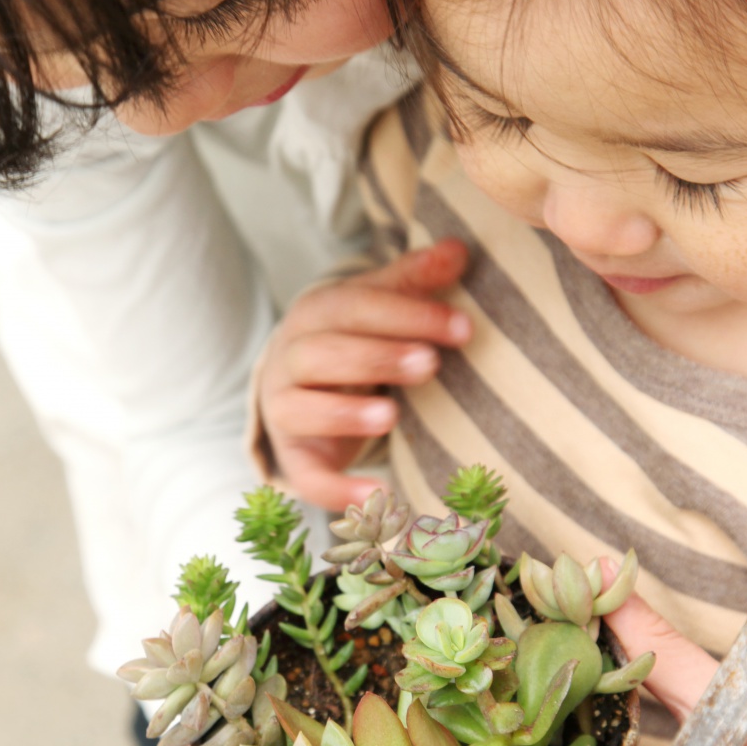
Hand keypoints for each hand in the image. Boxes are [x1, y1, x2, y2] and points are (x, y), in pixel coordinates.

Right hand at [259, 239, 470, 510]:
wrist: (300, 385)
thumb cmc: (352, 338)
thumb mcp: (378, 304)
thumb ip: (414, 280)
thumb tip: (460, 250)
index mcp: (315, 314)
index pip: (354, 307)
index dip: (407, 315)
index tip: (462, 328)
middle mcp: (289, 359)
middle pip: (321, 354)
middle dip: (376, 358)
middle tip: (430, 364)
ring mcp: (284, 410)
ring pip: (300, 409)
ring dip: (344, 414)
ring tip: (390, 416)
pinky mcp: (294, 457)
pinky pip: (307, 476)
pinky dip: (337, 490)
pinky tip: (378, 496)